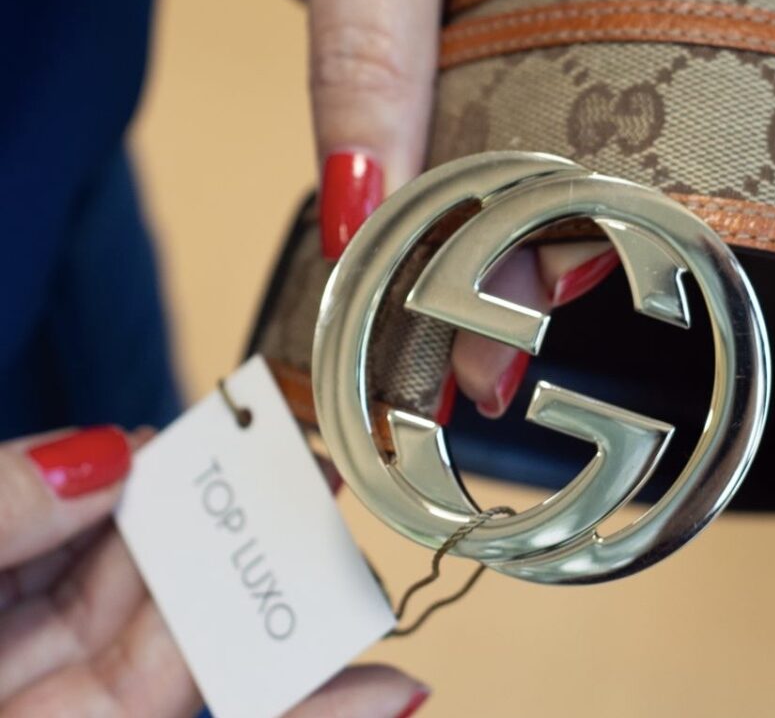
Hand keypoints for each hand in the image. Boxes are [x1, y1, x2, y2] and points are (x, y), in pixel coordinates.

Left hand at [0, 427, 427, 716]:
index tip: (222, 439)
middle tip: (316, 491)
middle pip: (159, 589)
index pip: (88, 518)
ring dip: (293, 626)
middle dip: (240, 539)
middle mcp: (25, 662)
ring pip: (204, 667)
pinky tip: (384, 694)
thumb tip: (108, 450)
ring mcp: (76, 717)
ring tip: (358, 577)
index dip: (161, 474)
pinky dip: (311, 715)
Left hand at [162, 0, 730, 417]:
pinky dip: (472, 180)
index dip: (631, 170)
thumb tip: (368, 214)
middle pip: (625, 108)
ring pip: (559, 124)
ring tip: (471, 321)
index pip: (682, 53)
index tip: (568, 268)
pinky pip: (504, 114)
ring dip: (510, 212)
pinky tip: (447, 252)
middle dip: (563, 215)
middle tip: (506, 330)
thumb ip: (370, 61)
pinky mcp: (504, 17)